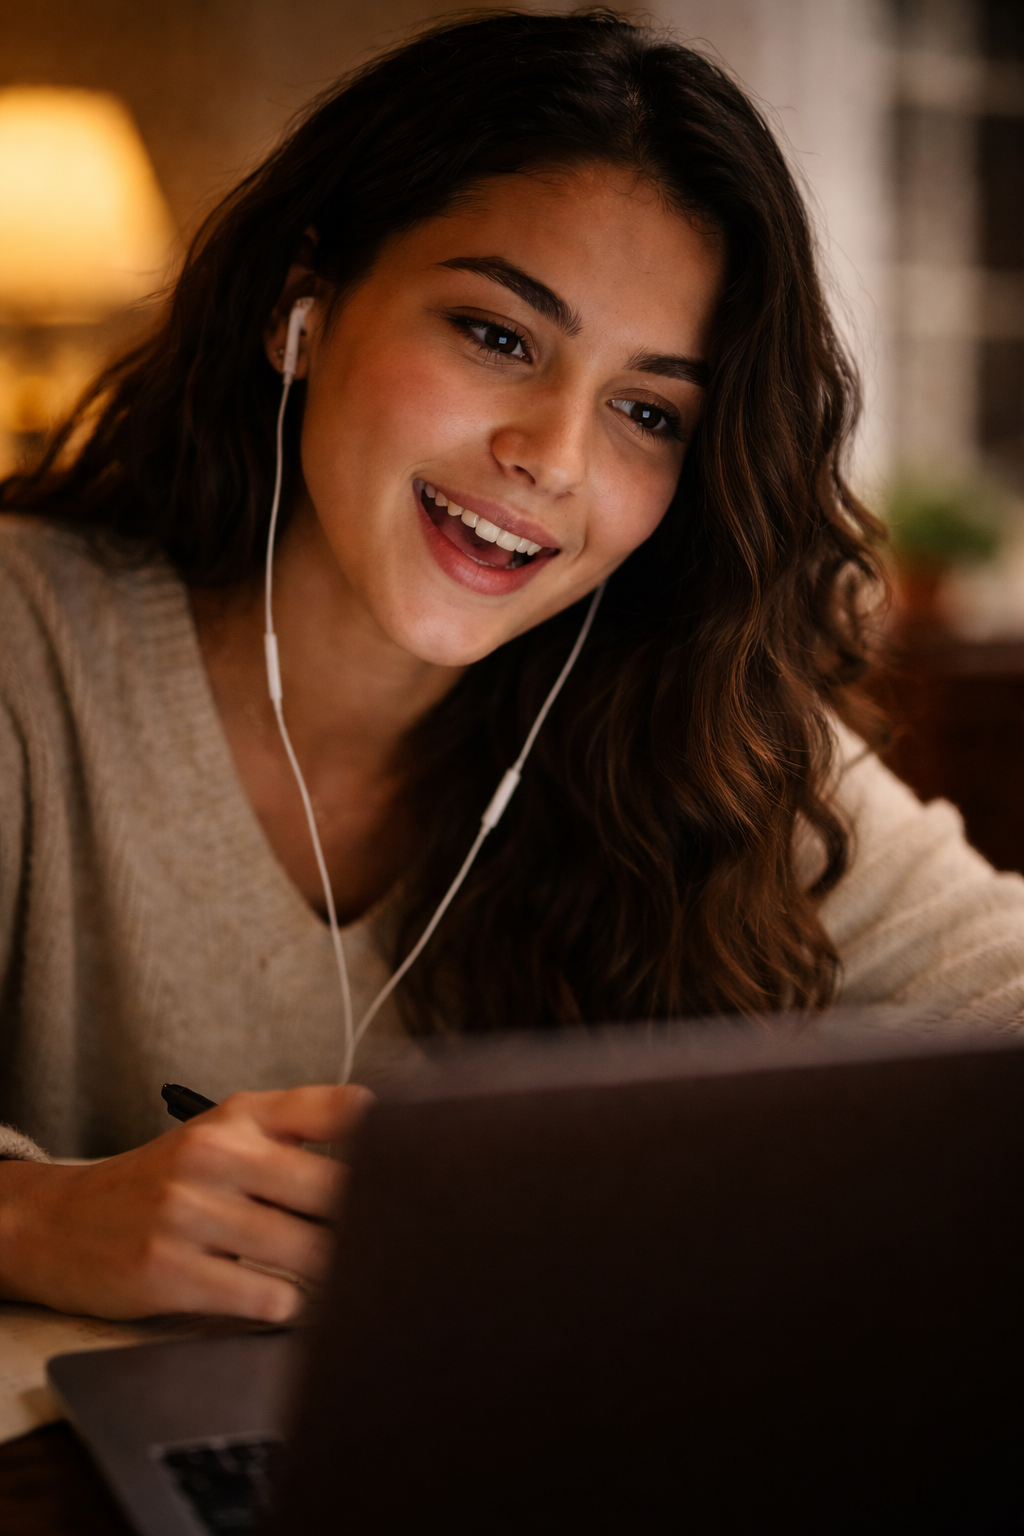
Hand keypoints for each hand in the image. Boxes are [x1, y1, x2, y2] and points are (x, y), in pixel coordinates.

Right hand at [0, 1085, 370, 1321]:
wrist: (60, 1221)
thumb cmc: (165, 1181)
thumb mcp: (225, 1131)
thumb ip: (302, 1127)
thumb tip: (390, 1138)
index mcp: (241, 1115)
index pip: (338, 1111)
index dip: (397, 1139)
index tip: (432, 1171)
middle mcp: (216, 1152)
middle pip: (333, 1191)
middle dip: (373, 1225)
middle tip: (404, 1248)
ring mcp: (188, 1211)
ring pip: (304, 1250)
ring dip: (337, 1275)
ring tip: (353, 1283)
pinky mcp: (166, 1269)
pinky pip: (261, 1296)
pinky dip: (288, 1306)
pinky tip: (289, 1302)